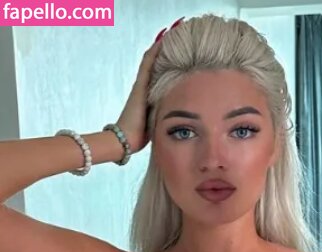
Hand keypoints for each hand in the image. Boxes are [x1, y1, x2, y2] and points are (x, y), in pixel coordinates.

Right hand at [116, 18, 183, 153]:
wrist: (125, 139)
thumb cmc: (140, 136)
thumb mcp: (155, 123)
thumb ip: (163, 117)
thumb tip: (179, 122)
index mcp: (149, 94)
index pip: (160, 71)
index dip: (169, 59)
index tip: (182, 48)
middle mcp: (144, 85)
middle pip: (156, 60)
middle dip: (168, 48)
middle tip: (181, 32)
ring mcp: (141, 83)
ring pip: (152, 57)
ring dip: (163, 43)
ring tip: (176, 28)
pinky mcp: (140, 84)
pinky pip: (149, 61)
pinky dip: (157, 49)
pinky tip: (166, 36)